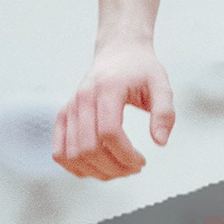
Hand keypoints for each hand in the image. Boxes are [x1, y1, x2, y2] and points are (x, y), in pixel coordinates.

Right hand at [54, 39, 175, 179]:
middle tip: (133, 169)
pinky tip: (95, 169)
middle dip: (114, 167)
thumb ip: (164, 112)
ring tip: (118, 170)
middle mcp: (83, 98)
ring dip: (96, 171)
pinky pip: (59, 151)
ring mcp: (70, 108)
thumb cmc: (140, 68)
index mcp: (107, 88)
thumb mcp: (161, 85)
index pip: (110, 132)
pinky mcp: (64, 116)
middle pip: (89, 148)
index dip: (126, 155)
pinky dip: (75, 167)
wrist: (118, 51)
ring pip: (73, 154)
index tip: (142, 162)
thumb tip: (160, 142)